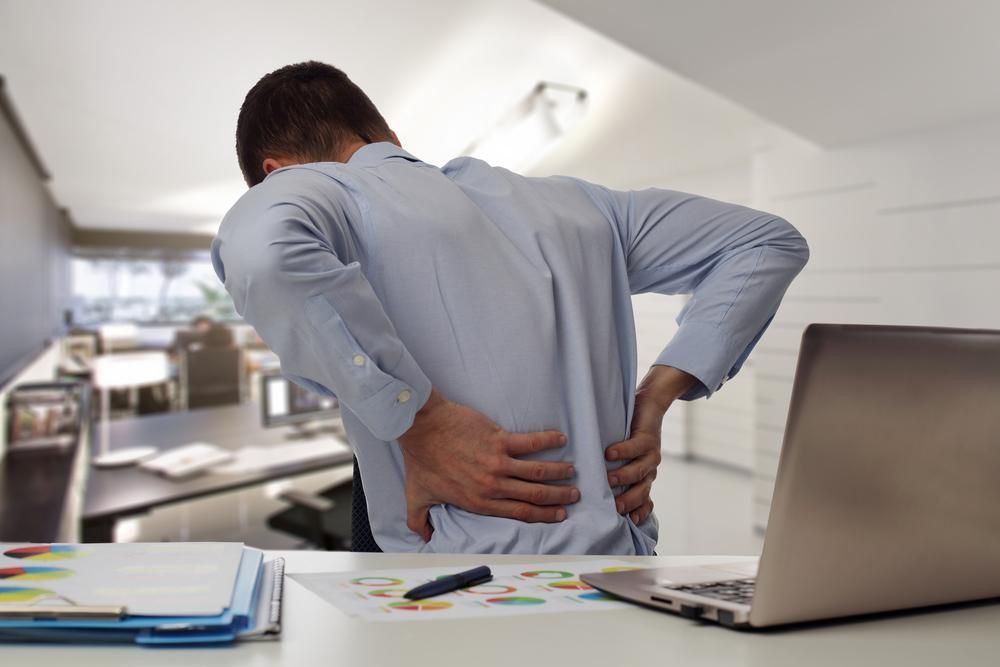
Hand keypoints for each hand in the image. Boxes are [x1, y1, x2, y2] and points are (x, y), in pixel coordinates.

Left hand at [398, 389, 578, 540]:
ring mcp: (497, 463)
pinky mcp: (498, 440)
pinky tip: (561, 439)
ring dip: (558, 473)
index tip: (558, 515)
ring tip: (572, 472)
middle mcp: (492, 486)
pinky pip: (530, 442)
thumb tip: (424, 538)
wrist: (421, 427)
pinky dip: (548, 441)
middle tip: (573, 496)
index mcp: (478, 502)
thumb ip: (420, 522)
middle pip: (534, 495)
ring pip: (537, 472)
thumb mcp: (417, 497)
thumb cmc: (420, 460)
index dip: (542, 515)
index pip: (519, 512)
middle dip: (557, 497)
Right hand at [606, 365, 696, 523]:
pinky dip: (623, 451)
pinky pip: (635, 447)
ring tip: (609, 479)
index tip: (627, 522)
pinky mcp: (647, 438)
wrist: (650, 406)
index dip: (638, 512)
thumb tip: (590, 489)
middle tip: (613, 507)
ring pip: (639, 471)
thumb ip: (614, 473)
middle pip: (642, 491)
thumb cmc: (631, 434)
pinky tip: (609, 453)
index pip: (644, 501)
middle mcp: (649, 470)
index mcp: (644, 478)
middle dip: (629, 500)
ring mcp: (651, 454)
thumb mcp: (626, 458)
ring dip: (624, 476)